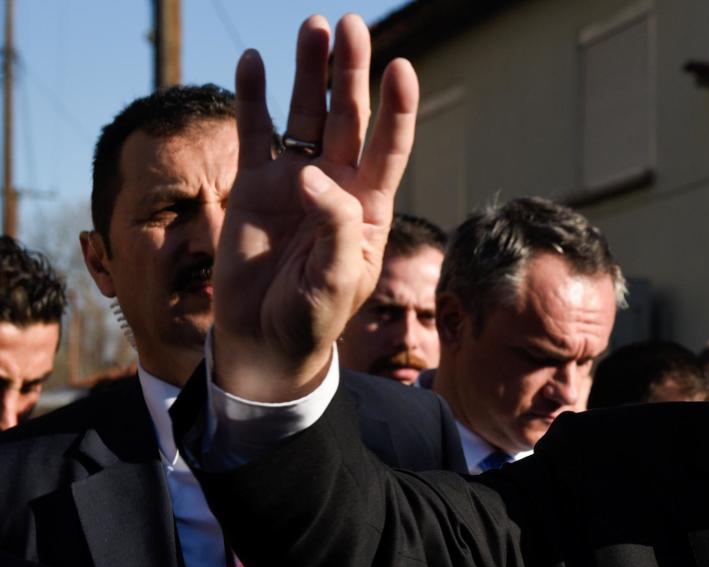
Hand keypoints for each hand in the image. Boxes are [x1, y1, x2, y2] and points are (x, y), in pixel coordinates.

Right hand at [212, 14, 418, 401]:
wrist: (266, 339)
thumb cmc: (311, 316)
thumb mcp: (336, 279)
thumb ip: (333, 227)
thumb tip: (309, 174)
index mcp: (368, 208)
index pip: (390, 148)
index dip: (396, 108)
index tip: (400, 68)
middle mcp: (335, 184)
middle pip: (348, 118)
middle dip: (350, 73)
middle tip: (350, 26)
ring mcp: (295, 180)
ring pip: (305, 115)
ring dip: (308, 72)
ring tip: (313, 28)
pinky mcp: (255, 184)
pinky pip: (255, 132)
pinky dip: (253, 97)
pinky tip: (254, 62)